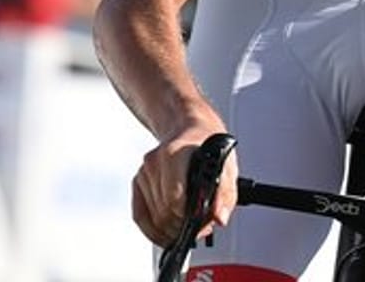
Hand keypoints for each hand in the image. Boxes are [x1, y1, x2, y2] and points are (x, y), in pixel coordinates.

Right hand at [131, 120, 237, 247]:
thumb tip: (219, 217)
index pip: (174, 198)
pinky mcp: (138, 183)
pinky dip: (154, 231)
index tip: (203, 221)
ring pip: (153, 218)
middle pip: (164, 212)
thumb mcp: (226, 166)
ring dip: (171, 230)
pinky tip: (168, 234)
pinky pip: (140, 216)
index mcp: (174, 154)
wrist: (190, 130)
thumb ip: (224, 194)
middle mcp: (154, 162)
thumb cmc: (208, 148)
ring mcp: (143, 173)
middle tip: (200, 228)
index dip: (189, 216)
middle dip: (183, 227)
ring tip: (190, 225)